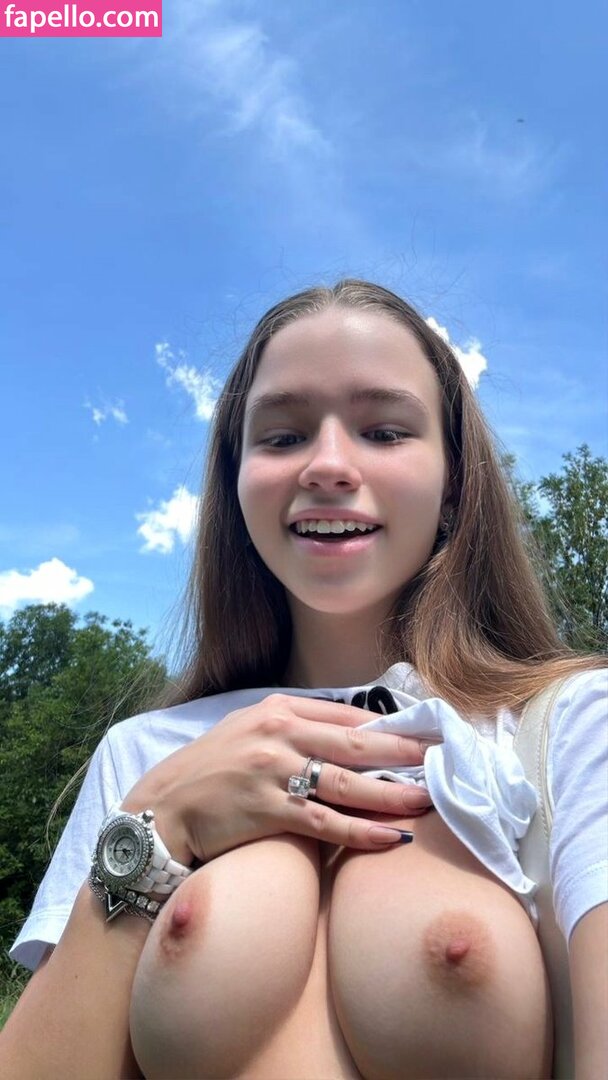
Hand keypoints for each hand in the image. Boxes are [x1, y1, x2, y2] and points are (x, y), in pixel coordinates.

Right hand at [122, 693, 434, 863]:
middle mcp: (278, 735)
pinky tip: (393, 836)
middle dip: (405, 754)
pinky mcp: (268, 811)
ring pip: (349, 784)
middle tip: (443, 760)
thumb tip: (353, 734)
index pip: (346, 716)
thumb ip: (295, 728)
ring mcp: (273, 773)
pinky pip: (327, 823)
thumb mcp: (250, 730)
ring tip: (429, 799)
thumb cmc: (211, 770)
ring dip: (394, 793)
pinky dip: (363, 831)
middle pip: (356, 745)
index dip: (390, 728)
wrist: (163, 808)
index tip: (424, 736)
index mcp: (277, 710)